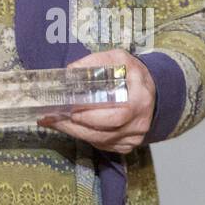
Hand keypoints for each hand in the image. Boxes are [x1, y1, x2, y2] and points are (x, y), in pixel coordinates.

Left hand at [37, 49, 154, 154]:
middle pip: (105, 133)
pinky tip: (68, 127)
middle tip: (54, 118)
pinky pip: (103, 144)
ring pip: (101, 141)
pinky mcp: (127, 144)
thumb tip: (71, 70)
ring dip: (75, 132)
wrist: (151, 90)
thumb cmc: (131, 74)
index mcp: (140, 100)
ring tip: (53, 121)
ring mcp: (134, 136)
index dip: (93, 116)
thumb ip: (96, 61)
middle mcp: (139, 122)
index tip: (72, 110)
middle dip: (77, 127)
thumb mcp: (118, 59)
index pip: (117, 116)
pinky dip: (84, 137)